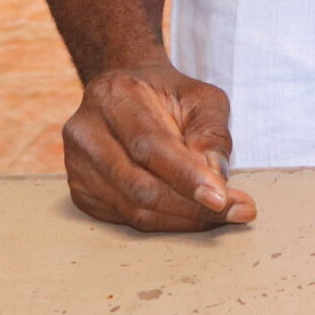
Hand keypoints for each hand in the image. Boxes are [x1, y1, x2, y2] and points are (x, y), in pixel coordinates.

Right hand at [61, 61, 256, 232]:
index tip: (222, 198)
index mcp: (114, 95)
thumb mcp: (202, 98)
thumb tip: (216, 178)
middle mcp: (86, 130)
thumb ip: (212, 133)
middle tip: (236, 211)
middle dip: (191, 206)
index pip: (149, 145)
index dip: (186, 176)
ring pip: (132, 209)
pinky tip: (190, 213)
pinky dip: (163, 222)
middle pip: (139, 185)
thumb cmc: (169, 95)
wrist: (128, 92)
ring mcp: (77, 164)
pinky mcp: (80, 190)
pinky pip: (124, 218)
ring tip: (221, 214)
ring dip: (182, 219)